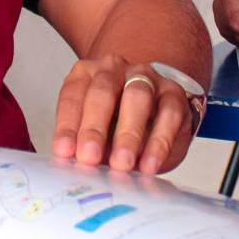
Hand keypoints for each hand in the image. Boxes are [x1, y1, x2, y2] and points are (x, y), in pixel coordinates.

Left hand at [52, 55, 199, 174]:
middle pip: (103, 92)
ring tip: (121, 163)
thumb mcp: (94, 133)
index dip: (67, 125)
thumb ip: (85, 145)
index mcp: (86, 75)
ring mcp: (147, 77)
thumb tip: (76, 168)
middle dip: (95, 127)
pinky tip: (149, 163)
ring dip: (128, 133)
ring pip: (137, 97)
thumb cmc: (115, 124)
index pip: (73, 96)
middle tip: (89, 157)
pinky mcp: (173, 93)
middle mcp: (115, 70)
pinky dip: (159, 142)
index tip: (64, 152)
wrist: (155, 114)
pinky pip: (169, 114)